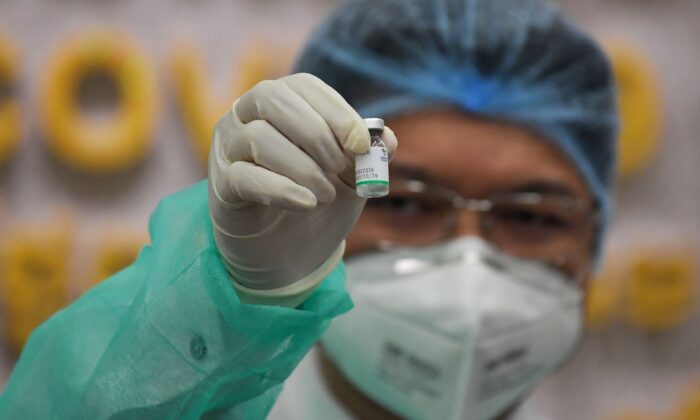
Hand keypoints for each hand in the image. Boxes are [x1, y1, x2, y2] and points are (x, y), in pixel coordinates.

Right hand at [208, 73, 396, 305]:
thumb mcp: (352, 176)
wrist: (289, 251)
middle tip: (341, 168)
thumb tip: (386, 138)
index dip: (337, 112)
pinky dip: (281, 189)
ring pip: (258, 137)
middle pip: (273, 98)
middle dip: (316, 134)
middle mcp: (247, 114)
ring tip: (326, 195)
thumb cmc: (318, 199)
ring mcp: (228, 147)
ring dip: (303, 167)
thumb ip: (369, 155)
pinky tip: (306, 204)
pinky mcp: (221, 184)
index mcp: (283, 101)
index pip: (304, 87)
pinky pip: (244, 176)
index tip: (361, 145)